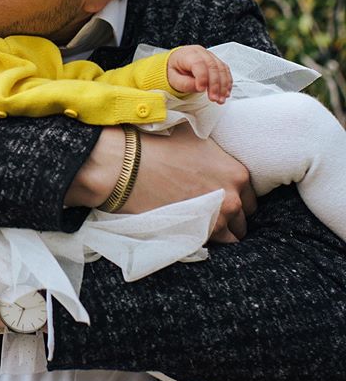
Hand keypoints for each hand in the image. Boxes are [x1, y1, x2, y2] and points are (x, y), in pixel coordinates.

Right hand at [125, 123, 255, 241]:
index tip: (222, 195)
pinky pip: (214, 244)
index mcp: (237, 173)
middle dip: (231, 213)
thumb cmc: (160, 145)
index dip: (235, 194)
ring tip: (203, 222)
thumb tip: (212, 151)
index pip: (251, 194)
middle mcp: (233, 198)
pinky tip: (194, 228)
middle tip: (212, 209)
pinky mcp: (198, 233)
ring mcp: (217, 219)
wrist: (130, 166)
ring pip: (232, 234)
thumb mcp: (195, 135)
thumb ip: (214, 149)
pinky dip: (207, 238)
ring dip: (221, 228)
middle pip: (243, 216)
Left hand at [167, 45, 231, 103]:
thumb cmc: (174, 70)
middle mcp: (200, 53)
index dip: (202, 77)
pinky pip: (225, 71)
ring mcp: (210, 56)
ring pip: (221, 69)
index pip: (198, 63)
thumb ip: (184, 83)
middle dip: (215, 85)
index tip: (201, 89)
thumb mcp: (173, 79)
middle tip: (213, 98)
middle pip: (212, 66)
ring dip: (223, 86)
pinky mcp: (217, 62)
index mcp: (187, 54)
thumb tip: (198, 87)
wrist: (177, 63)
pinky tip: (225, 93)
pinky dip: (227, 83)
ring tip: (220, 99)